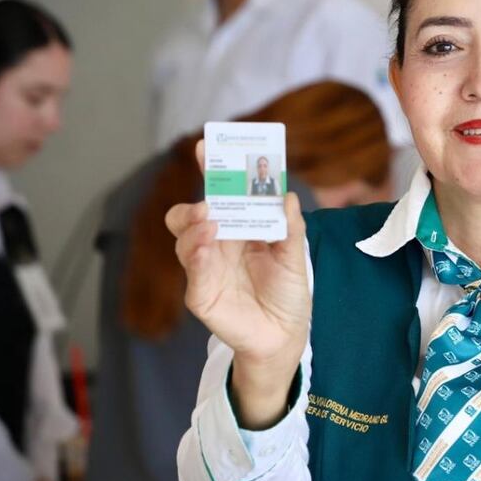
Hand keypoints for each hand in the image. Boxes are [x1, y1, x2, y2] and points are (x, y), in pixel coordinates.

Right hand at [166, 140, 310, 426]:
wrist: (285, 335)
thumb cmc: (287, 292)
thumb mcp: (295, 254)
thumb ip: (290, 226)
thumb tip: (286, 194)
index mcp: (238, 228)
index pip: (219, 193)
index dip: (210, 169)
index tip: (206, 145)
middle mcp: (217, 243)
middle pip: (191, 212)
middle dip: (196, 198)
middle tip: (211, 195)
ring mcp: (205, 267)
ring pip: (185, 237)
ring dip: (195, 223)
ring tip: (210, 219)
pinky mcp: (201, 292)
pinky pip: (192, 269)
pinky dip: (196, 253)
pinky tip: (207, 242)